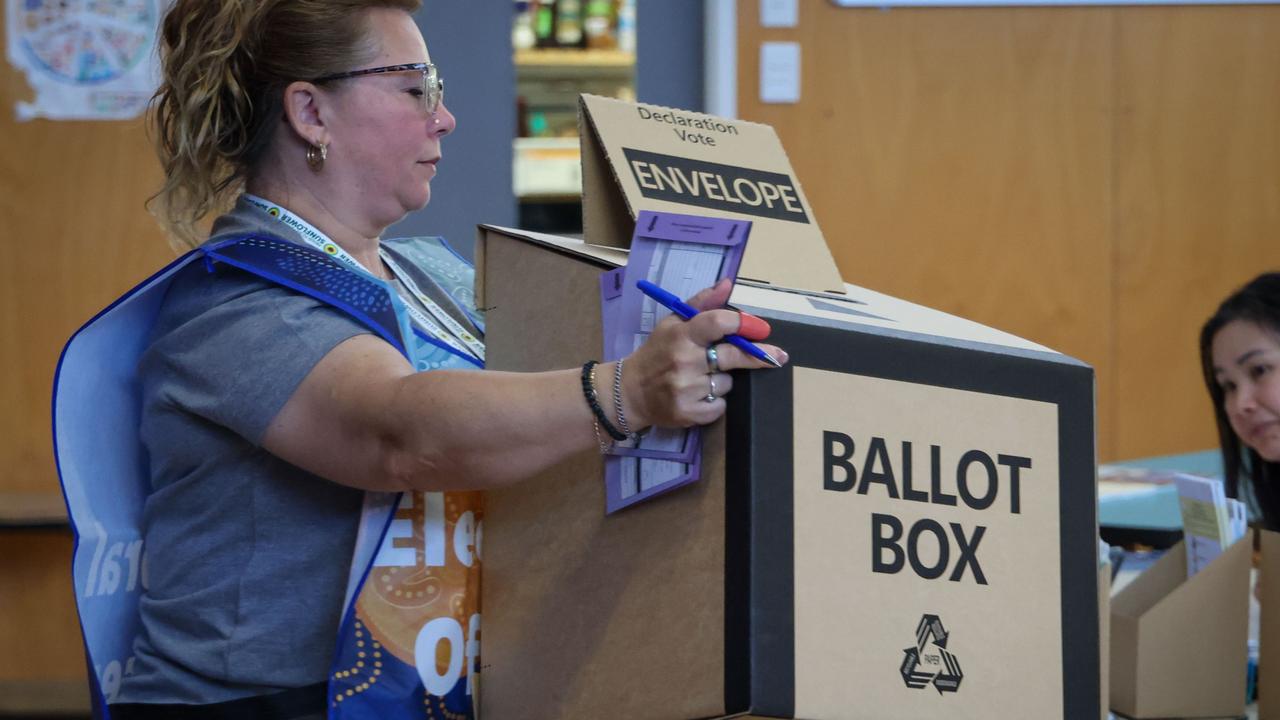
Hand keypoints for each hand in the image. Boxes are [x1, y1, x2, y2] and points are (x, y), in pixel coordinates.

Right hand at [620, 279, 787, 428]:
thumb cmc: (656, 353)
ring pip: (728, 383)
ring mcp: (686, 389)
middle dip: (757, 355)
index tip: (762, 328)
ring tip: (703, 378)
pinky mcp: (689, 413)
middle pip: (732, 355)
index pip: (717, 323)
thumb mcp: (672, 323)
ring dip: (724, 380)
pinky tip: (700, 395)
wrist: (630, 392)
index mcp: (681, 334)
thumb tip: (727, 283)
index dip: (744, 324)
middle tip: (776, 356)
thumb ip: (702, 303)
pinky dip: (716, 401)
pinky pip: (720, 405)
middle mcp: (683, 361)